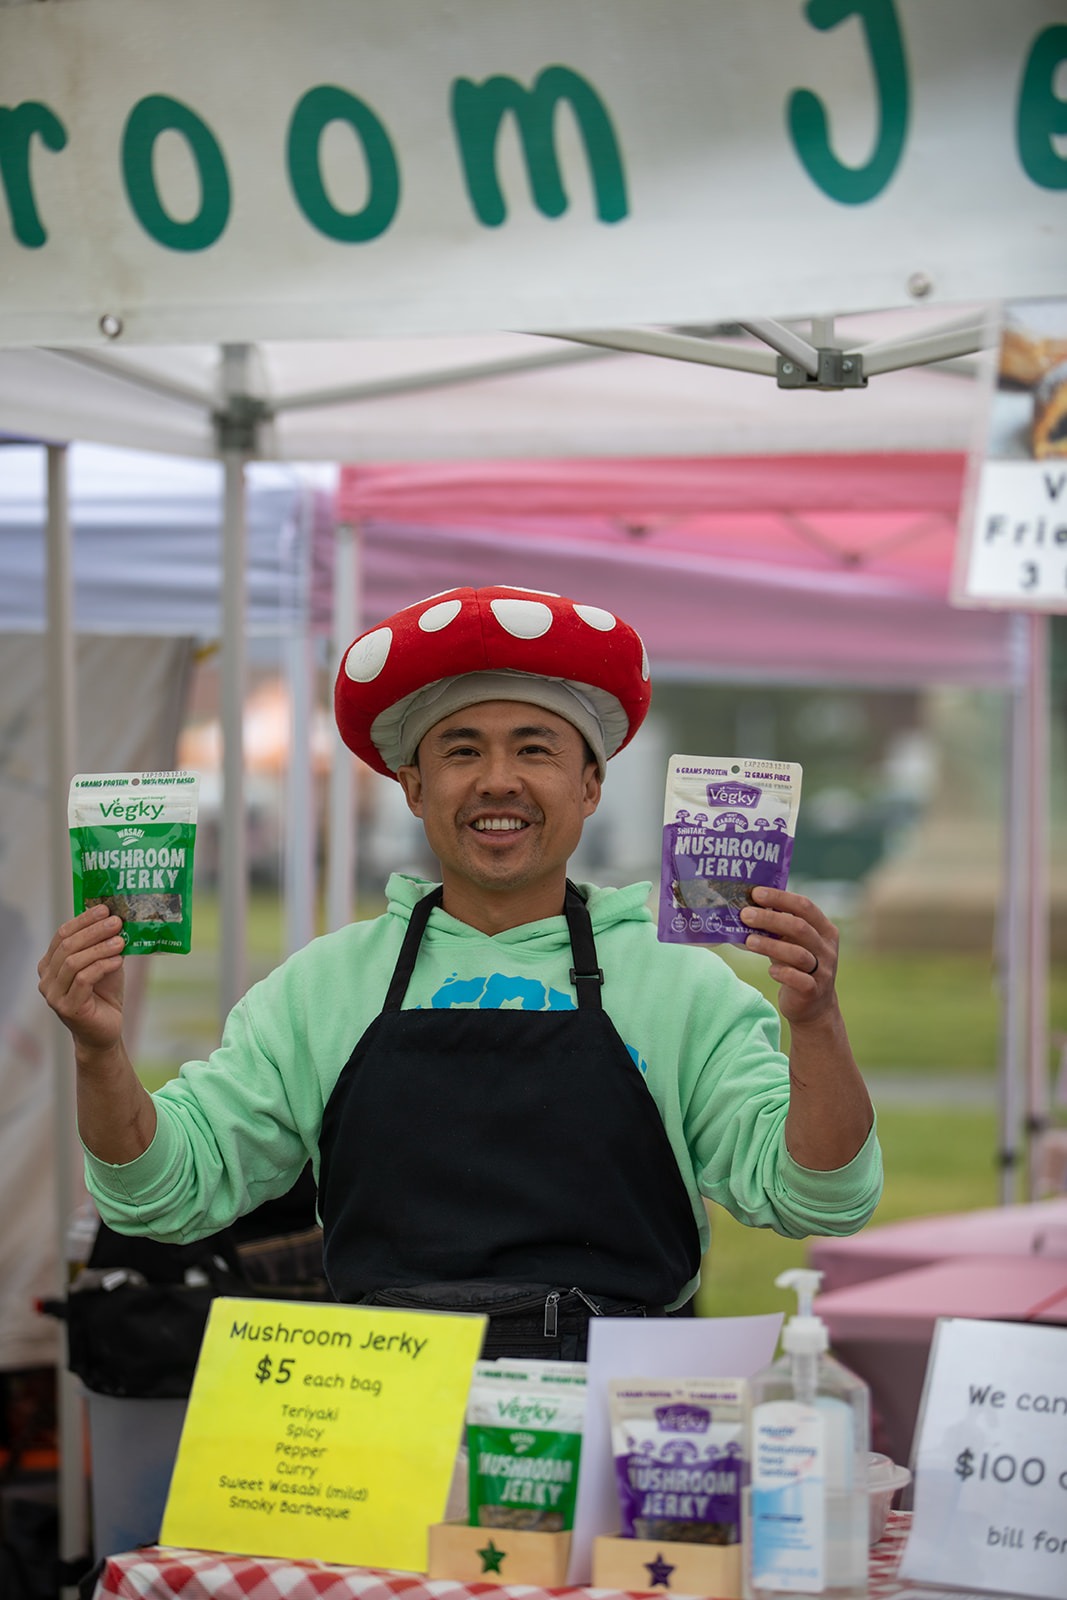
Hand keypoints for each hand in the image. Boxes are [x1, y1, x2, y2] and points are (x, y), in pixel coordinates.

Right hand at [38, 905, 126, 1053]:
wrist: (107, 1030)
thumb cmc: (104, 994)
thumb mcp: (103, 963)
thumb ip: (102, 944)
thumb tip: (114, 917)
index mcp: (50, 964)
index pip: (62, 934)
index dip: (83, 920)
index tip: (105, 909)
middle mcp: (47, 979)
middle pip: (68, 946)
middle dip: (94, 931)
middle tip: (117, 922)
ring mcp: (54, 995)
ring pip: (74, 962)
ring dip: (100, 948)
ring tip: (121, 940)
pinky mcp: (67, 1008)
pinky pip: (83, 979)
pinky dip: (102, 966)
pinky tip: (119, 960)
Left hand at [739, 885, 837, 1025]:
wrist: (815, 1006)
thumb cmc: (797, 966)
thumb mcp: (793, 942)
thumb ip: (780, 926)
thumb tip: (749, 904)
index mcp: (824, 930)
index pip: (805, 906)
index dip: (780, 898)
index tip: (756, 893)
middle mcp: (827, 948)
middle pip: (800, 927)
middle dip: (770, 919)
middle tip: (745, 915)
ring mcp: (823, 971)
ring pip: (798, 954)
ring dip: (770, 945)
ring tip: (748, 941)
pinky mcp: (813, 991)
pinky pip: (799, 980)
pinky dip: (783, 973)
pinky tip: (770, 970)